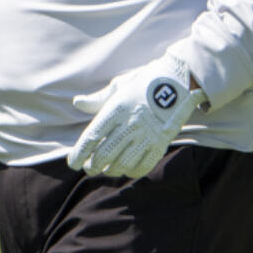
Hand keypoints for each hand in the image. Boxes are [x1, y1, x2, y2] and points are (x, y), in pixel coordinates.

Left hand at [67, 52, 205, 178]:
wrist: (179, 80)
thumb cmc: (144, 81)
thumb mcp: (119, 86)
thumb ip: (98, 99)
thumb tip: (77, 103)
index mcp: (117, 109)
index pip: (92, 137)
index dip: (80, 153)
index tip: (72, 163)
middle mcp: (130, 124)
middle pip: (105, 154)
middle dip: (93, 166)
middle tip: (89, 168)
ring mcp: (147, 135)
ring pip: (123, 164)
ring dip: (111, 170)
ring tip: (105, 169)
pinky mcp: (162, 143)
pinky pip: (144, 166)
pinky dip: (132, 172)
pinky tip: (125, 169)